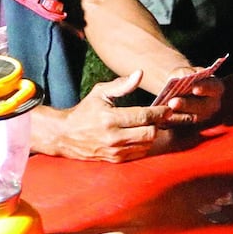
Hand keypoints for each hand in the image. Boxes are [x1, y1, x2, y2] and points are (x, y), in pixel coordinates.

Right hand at [30, 72, 174, 161]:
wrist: (64, 135)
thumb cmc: (85, 111)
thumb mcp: (100, 93)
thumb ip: (122, 85)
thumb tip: (139, 73)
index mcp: (110, 118)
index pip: (144, 116)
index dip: (159, 112)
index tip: (167, 108)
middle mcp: (114, 137)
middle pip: (150, 133)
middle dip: (158, 124)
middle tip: (159, 116)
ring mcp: (115, 151)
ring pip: (147, 144)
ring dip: (152, 134)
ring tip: (150, 124)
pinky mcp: (115, 160)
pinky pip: (139, 153)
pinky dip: (144, 144)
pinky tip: (141, 135)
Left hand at [155, 72, 222, 128]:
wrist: (178, 89)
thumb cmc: (182, 77)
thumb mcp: (183, 71)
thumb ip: (185, 72)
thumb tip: (183, 77)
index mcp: (216, 88)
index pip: (214, 88)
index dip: (205, 88)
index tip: (194, 88)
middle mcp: (213, 104)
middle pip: (202, 106)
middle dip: (187, 104)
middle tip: (173, 102)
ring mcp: (204, 117)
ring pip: (192, 119)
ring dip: (178, 116)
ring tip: (165, 111)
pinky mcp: (191, 125)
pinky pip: (182, 126)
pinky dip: (171, 122)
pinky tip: (161, 118)